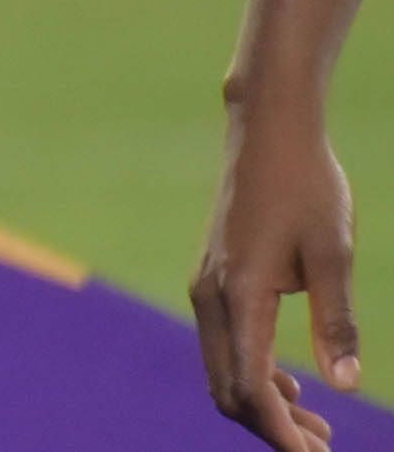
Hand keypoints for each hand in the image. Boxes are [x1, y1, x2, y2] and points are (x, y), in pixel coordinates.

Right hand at [200, 92, 360, 448]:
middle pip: (228, 389)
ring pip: (223, 370)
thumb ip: (338, 321)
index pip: (251, 387)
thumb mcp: (334, 254)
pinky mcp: (214, 279)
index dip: (282, 433)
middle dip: (274, 428)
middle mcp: (211, 296)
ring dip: (265, 405)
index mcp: (239, 294)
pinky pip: (224, 346)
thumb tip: (343, 386)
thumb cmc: (307, 186)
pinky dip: (255, 376)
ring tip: (320, 424)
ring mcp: (206, 287)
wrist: (268, 130)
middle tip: (328, 446)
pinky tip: (295, 381)